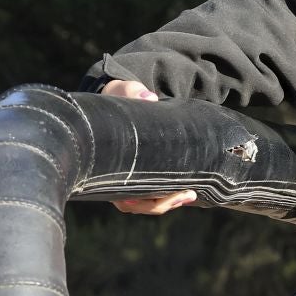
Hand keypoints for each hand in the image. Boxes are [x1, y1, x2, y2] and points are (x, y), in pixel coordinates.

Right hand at [96, 80, 195, 213]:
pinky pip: (153, 193)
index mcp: (104, 162)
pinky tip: (188, 192)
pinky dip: (169, 195)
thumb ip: (133, 92)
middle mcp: (112, 176)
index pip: (116, 192)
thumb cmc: (117, 98)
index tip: (158, 195)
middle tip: (186, 195)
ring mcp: (126, 178)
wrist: (118, 98)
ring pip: (144, 202)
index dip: (136, 199)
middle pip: (133, 204)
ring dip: (168, 202)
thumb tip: (150, 98)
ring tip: (191, 195)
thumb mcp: (122, 91)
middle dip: (160, 204)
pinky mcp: (141, 175)